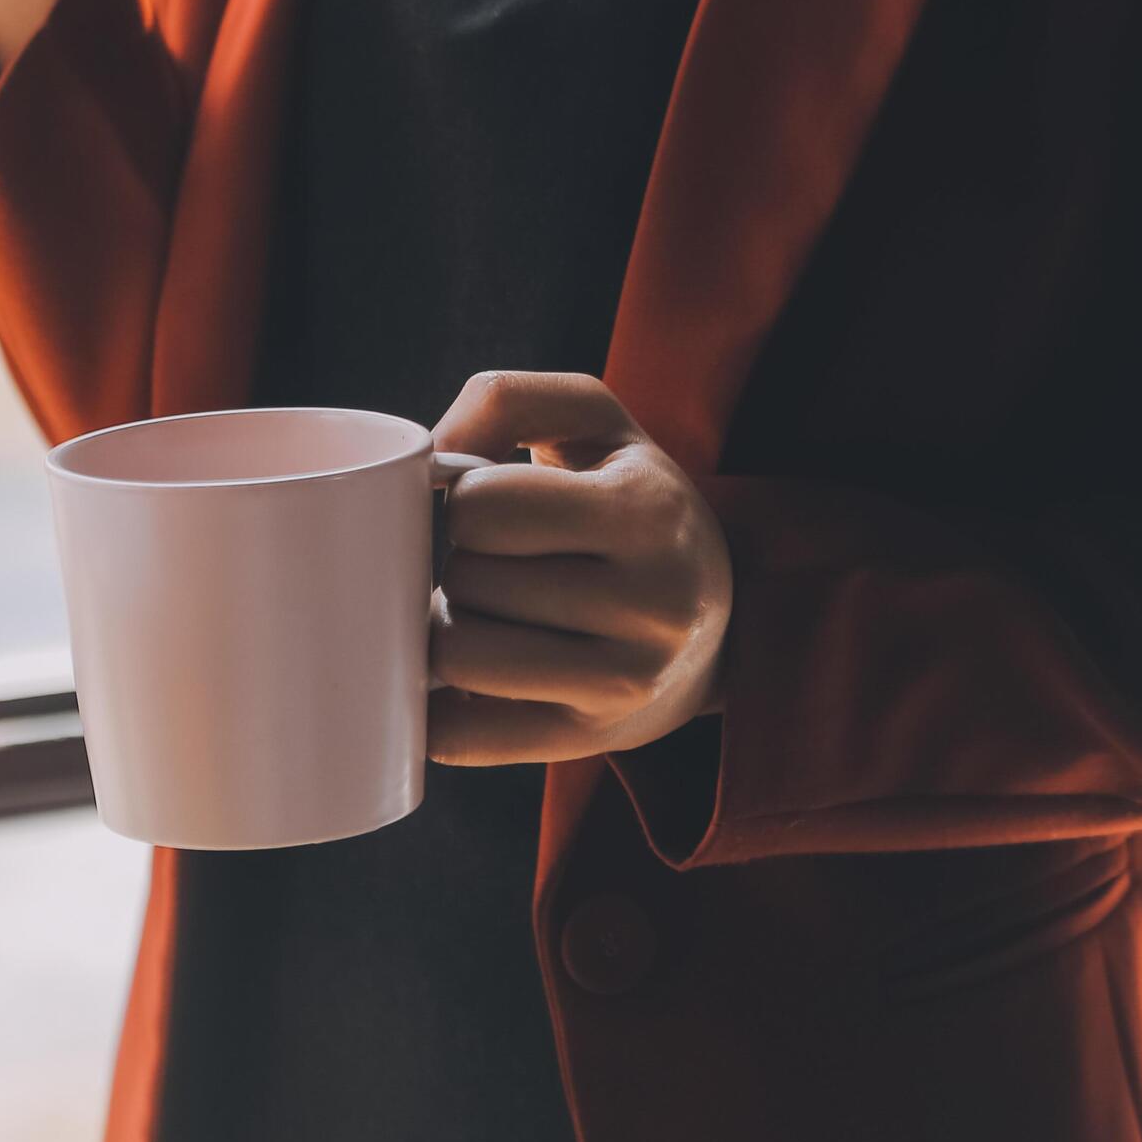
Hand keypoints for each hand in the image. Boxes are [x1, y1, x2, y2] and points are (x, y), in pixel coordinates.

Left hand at [429, 372, 732, 765]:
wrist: (716, 624)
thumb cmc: (629, 504)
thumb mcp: (595, 422)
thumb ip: (505, 400)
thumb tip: (426, 458)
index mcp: (647, 513)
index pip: (483, 506)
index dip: (467, 502)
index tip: (497, 508)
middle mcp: (651, 605)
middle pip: (467, 582)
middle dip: (464, 567)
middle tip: (503, 569)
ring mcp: (624, 685)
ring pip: (456, 656)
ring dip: (453, 632)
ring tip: (493, 618)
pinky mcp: (590, 741)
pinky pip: (459, 738)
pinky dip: (437, 710)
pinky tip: (468, 681)